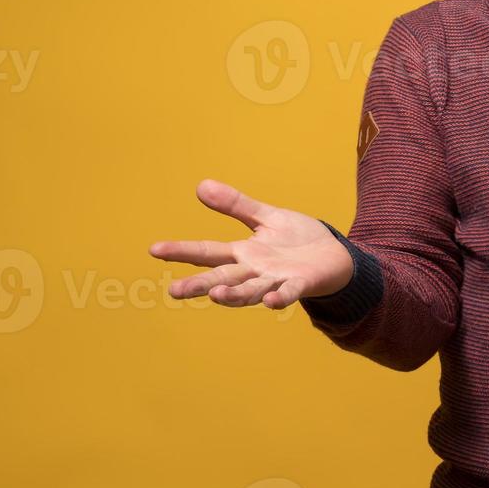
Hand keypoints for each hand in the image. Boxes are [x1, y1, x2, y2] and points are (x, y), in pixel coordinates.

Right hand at [149, 179, 353, 309]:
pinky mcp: (300, 284)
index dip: (182, 251)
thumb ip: (236, 205)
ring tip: (215, 295)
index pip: (208, 251)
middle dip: (199, 285)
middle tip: (174, 290)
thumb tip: (201, 186)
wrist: (333, 255)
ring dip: (234, 295)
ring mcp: (276, 280)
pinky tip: (269, 301)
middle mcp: (255, 271)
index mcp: (244, 254)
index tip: (154, 249)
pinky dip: (278, 297)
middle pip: (223, 278)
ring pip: (250, 290)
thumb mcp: (266, 217)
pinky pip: (288, 293)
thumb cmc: (297, 240)